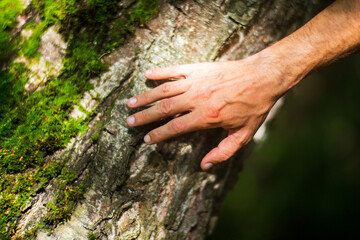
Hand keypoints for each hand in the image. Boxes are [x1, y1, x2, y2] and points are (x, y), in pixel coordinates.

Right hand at [126, 53, 286, 169]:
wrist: (263, 77)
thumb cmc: (254, 107)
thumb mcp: (243, 135)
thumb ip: (223, 152)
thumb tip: (204, 166)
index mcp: (206, 116)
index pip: (175, 127)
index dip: (158, 134)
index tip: (146, 139)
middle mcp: (197, 98)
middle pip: (164, 109)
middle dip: (144, 117)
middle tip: (129, 122)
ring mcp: (196, 81)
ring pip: (164, 90)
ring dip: (146, 97)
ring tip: (130, 103)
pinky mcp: (198, 68)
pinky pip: (174, 69)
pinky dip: (159, 72)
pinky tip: (146, 74)